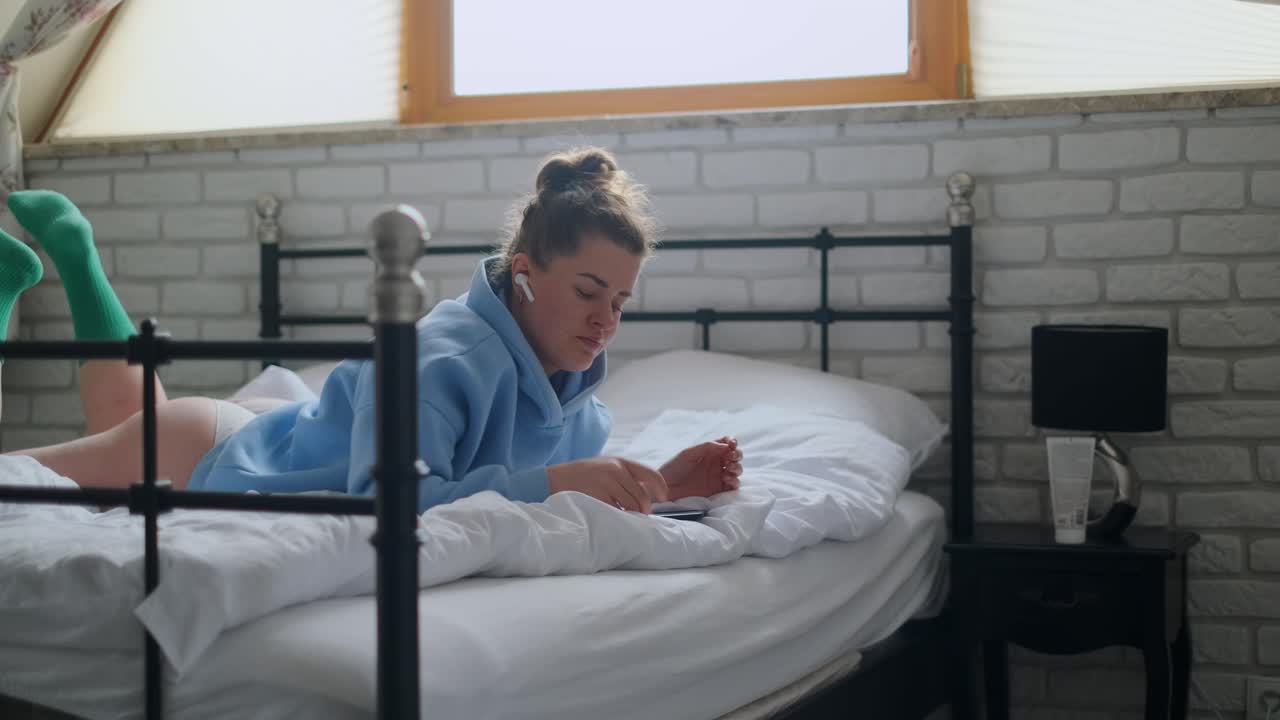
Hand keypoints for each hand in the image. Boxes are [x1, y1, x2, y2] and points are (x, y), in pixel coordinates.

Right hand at [548, 456, 668, 512]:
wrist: (551, 479)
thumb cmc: (580, 476)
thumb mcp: (603, 467)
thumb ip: (624, 476)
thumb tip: (649, 493)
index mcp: (619, 462)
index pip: (651, 474)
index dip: (661, 489)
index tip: (663, 498)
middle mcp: (615, 471)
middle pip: (642, 496)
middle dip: (643, 510)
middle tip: (637, 515)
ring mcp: (606, 484)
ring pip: (632, 506)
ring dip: (631, 515)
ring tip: (622, 516)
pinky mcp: (597, 497)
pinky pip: (617, 513)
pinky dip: (618, 518)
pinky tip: (610, 517)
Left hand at [660, 436, 741, 500]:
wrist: (665, 488)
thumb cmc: (673, 468)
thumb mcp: (689, 453)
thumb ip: (707, 447)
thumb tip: (726, 446)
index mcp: (709, 451)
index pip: (726, 444)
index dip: (732, 442)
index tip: (732, 444)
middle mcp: (715, 463)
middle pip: (735, 456)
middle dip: (737, 455)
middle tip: (731, 457)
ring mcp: (717, 476)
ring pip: (736, 470)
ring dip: (737, 468)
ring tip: (729, 469)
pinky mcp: (718, 490)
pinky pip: (733, 485)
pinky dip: (735, 481)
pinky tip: (727, 479)